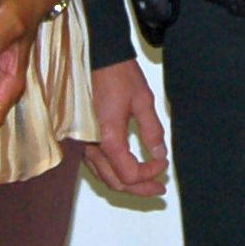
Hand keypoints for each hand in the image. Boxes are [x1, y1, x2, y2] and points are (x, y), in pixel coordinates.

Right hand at [83, 58, 169, 196]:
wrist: (96, 57)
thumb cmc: (118, 74)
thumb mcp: (143, 100)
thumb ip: (152, 131)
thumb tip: (160, 154)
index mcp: (108, 138)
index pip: (129, 174)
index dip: (149, 174)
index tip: (163, 164)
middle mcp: (90, 145)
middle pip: (115, 181)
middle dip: (139, 188)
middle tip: (159, 189)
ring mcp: (82, 143)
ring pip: (103, 176)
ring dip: (126, 183)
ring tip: (147, 182)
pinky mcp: (81, 138)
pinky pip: (96, 165)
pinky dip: (113, 172)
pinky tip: (128, 169)